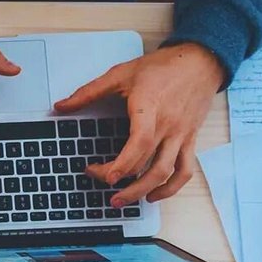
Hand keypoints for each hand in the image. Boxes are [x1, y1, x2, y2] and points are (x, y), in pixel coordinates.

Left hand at [55, 43, 223, 205]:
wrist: (201, 61)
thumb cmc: (162, 67)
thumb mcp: (121, 74)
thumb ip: (89, 92)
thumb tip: (61, 106)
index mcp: (150, 108)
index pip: (140, 142)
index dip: (123, 164)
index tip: (106, 176)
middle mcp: (168, 125)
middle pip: (147, 164)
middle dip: (122, 180)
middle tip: (101, 185)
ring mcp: (181, 135)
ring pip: (166, 172)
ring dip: (144, 191)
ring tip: (122, 201)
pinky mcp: (190, 139)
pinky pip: (185, 170)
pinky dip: (171, 188)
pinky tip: (153, 195)